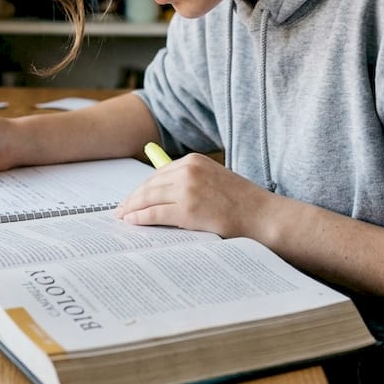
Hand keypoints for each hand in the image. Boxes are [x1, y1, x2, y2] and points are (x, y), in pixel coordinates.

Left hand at [114, 153, 275, 238]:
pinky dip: (139, 218)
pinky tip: (131, 222)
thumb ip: (189, 182)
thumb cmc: (242, 204)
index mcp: (193, 161)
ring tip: (122, 217)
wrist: (263, 216)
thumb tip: (161, 194)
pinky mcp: (187, 210)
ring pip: (148, 198)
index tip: (131, 198)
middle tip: (120, 210)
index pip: (158, 174)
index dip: (141, 188)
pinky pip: (154, 213)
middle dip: (132, 198)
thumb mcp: (213, 181)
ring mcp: (187, 189)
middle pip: (149, 185)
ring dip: (131, 208)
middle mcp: (188, 170)